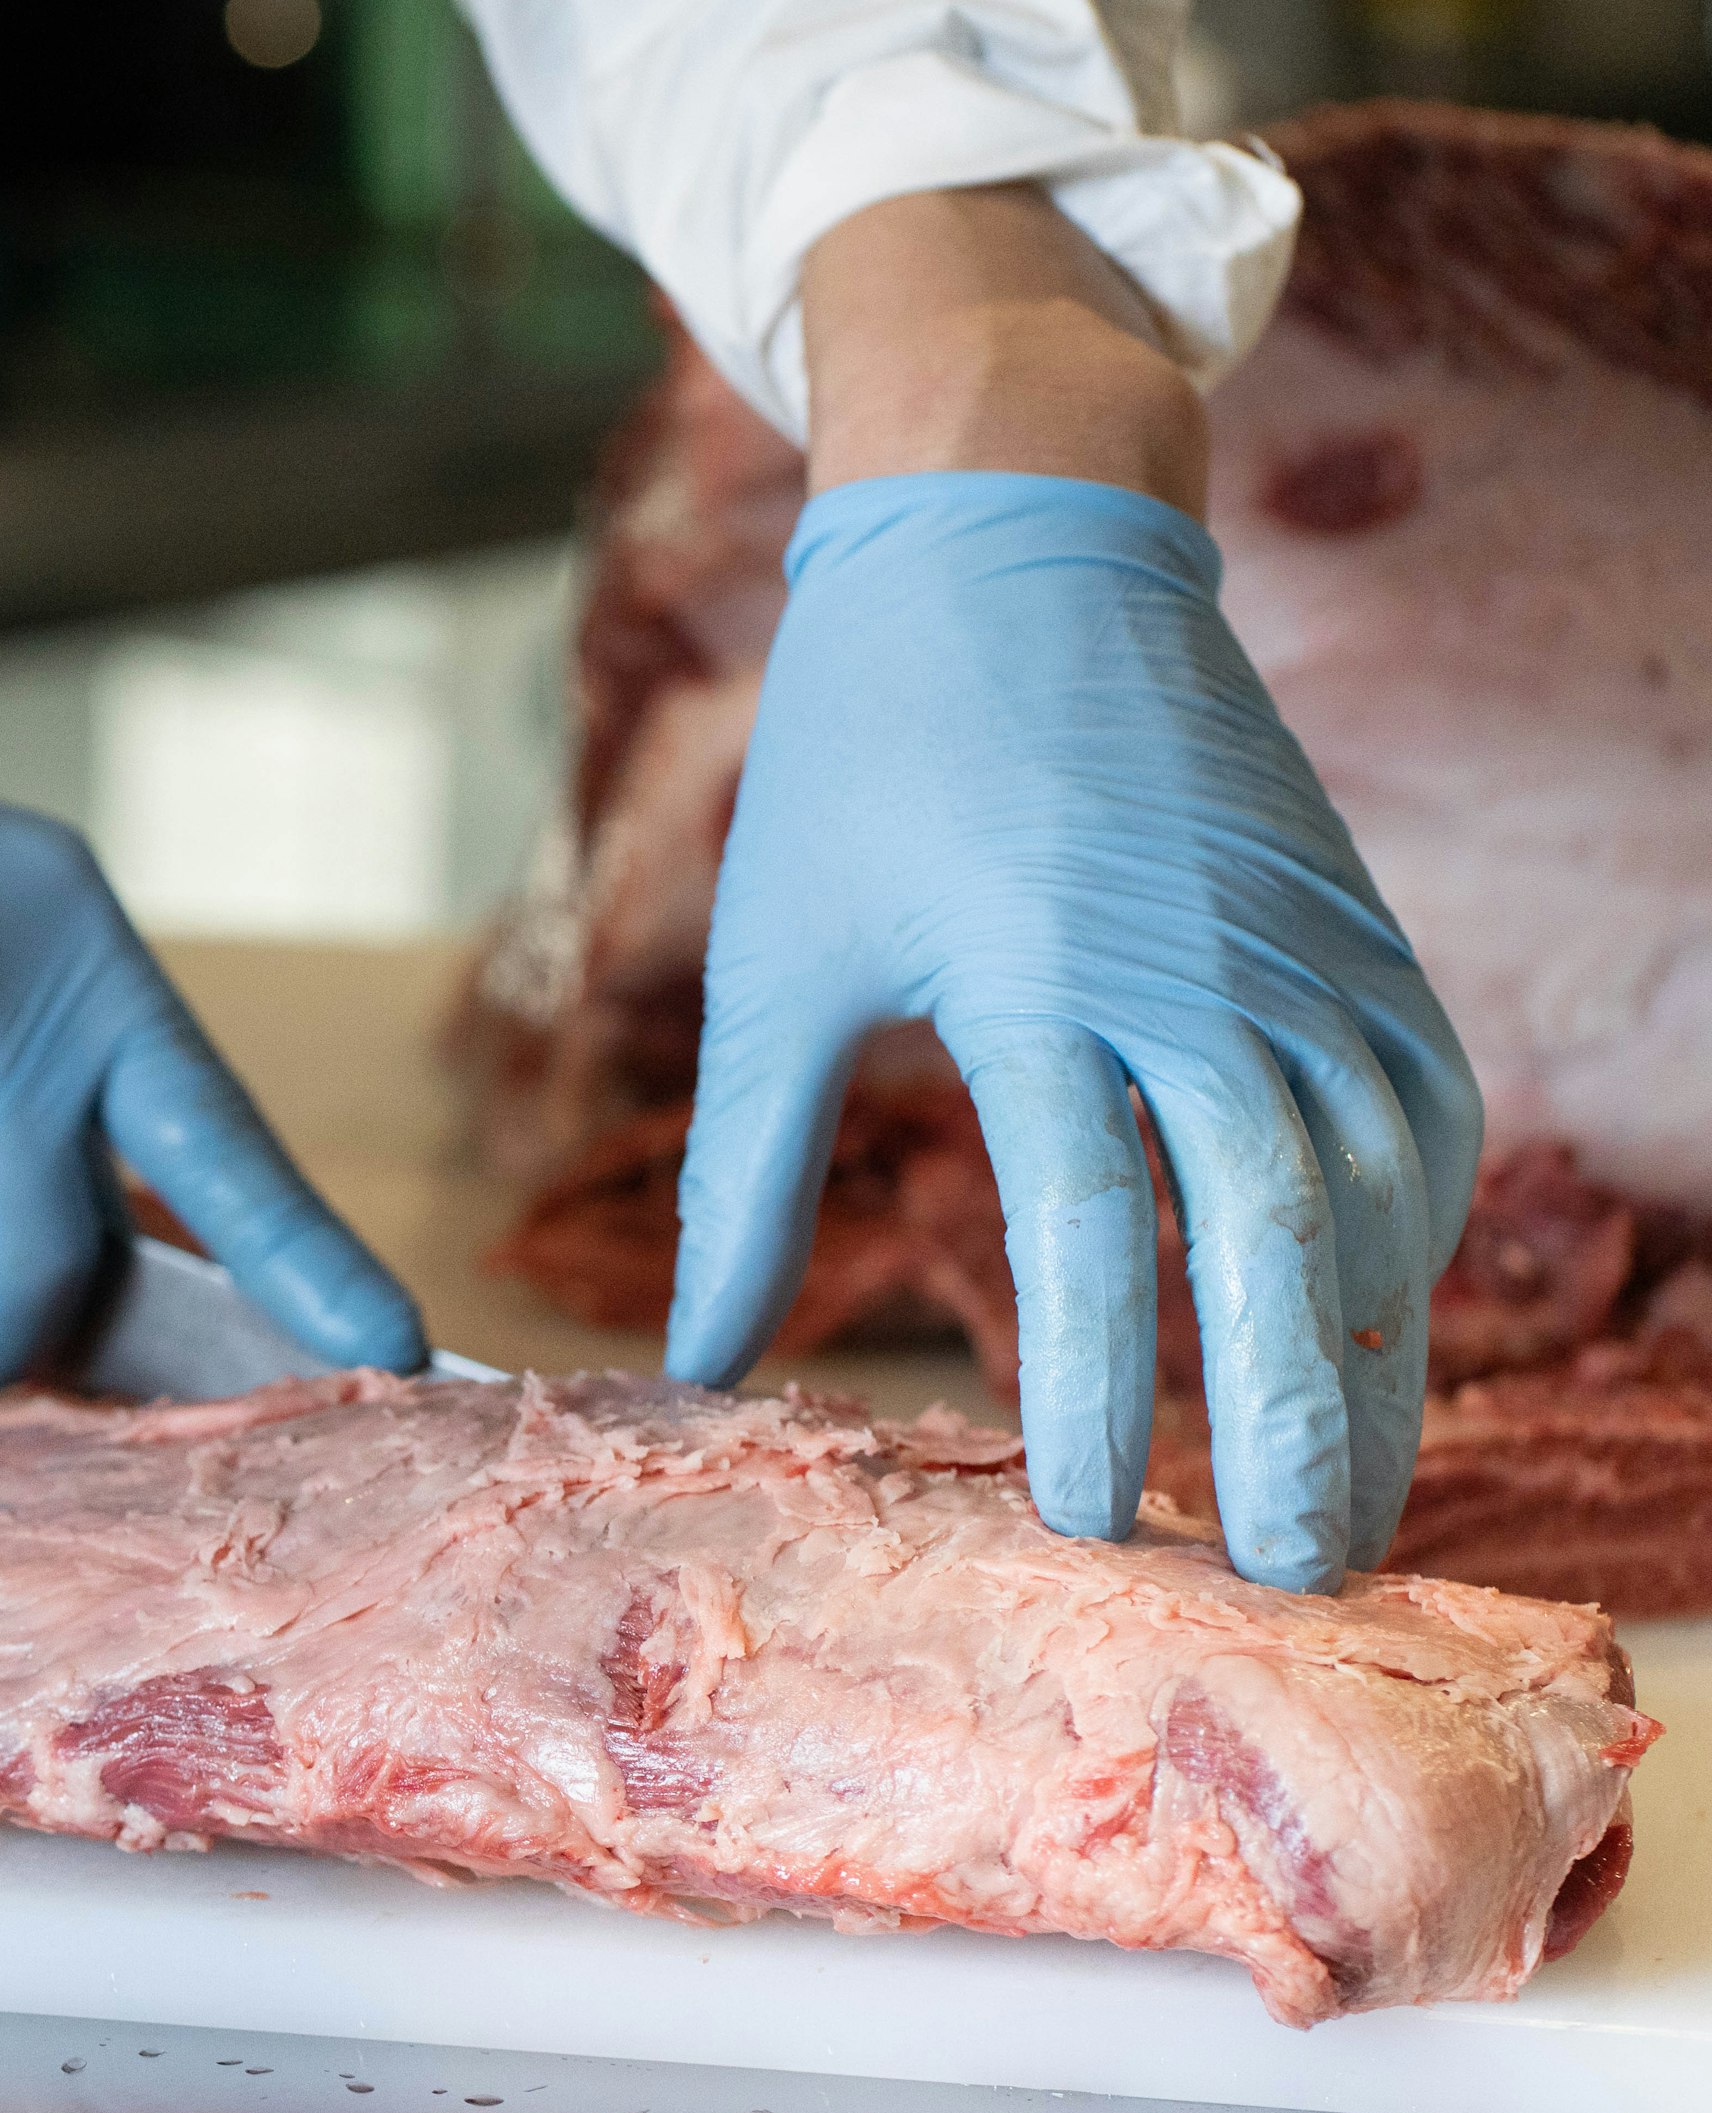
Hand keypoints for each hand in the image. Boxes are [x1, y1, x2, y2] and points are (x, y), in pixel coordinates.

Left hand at [666, 194, 1480, 1590]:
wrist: (1020, 536)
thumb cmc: (866, 751)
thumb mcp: (779, 952)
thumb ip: (744, 1169)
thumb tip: (691, 1362)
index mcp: (1034, 972)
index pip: (1094, 1224)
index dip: (1106, 1388)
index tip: (1087, 1519)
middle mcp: (1197, 966)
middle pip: (1284, 1230)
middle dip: (1299, 1421)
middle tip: (1282, 1576)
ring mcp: (1300, 943)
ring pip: (1382, 1186)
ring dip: (1373, 1352)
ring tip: (1338, 1499)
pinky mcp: (1352, 926)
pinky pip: (1421, 1109)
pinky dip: (1412, 1234)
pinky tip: (1372, 1321)